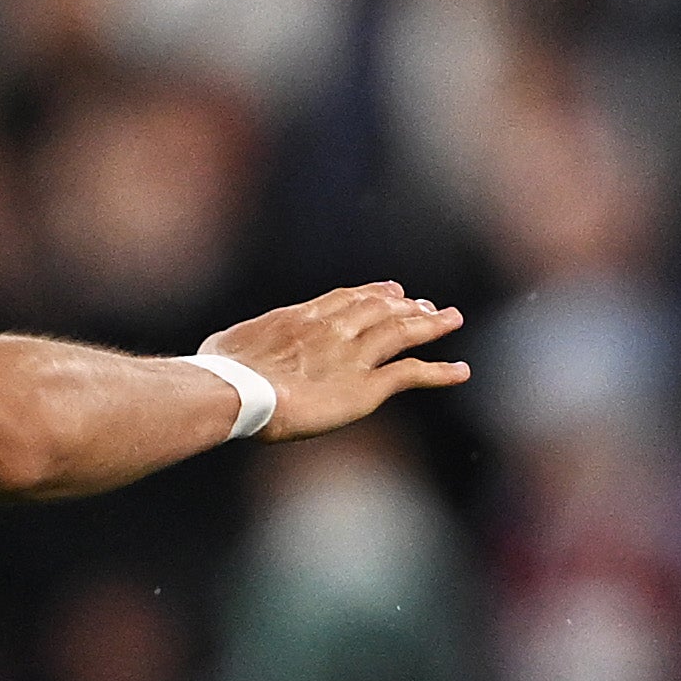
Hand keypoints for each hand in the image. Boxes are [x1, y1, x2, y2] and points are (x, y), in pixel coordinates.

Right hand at [208, 282, 472, 437]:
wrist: (236, 390)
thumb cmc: (220, 373)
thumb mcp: (228, 344)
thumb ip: (241, 342)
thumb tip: (225, 349)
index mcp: (302, 317)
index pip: (346, 299)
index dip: (372, 293)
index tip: (390, 290)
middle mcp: (334, 329)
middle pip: (379, 309)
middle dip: (405, 306)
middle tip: (426, 305)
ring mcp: (354, 355)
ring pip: (402, 332)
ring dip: (430, 325)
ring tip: (452, 320)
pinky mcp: (367, 386)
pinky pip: (413, 373)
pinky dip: (441, 371)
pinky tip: (461, 371)